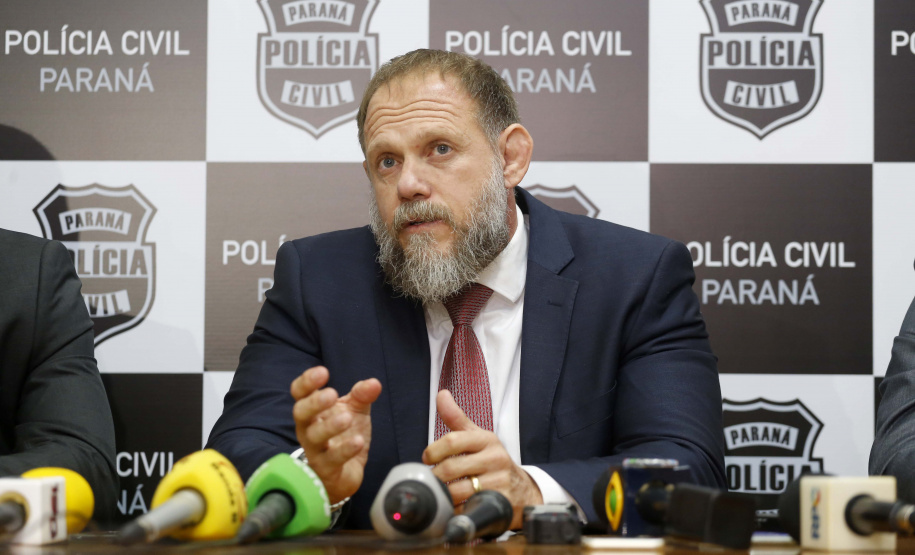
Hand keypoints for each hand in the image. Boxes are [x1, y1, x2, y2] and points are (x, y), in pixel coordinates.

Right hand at [290, 366, 381, 504]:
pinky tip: (357, 441)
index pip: (300, 393)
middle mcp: (308, 429)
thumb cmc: (343, 437)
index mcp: (313, 410)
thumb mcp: (355, 411)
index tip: (323, 372)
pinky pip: (331, 460)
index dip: (307, 382)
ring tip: (347, 418)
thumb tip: (374, 383)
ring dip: (329, 426)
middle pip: (300, 413)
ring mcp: (315, 450)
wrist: (345, 473)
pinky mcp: (326, 469)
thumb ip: (362, 395)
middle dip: (314, 403)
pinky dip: (344, 450)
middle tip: (332, 394)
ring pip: (314, 437)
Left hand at [422, 390, 542, 528]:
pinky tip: (455, 507)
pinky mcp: (500, 503)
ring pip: (457, 490)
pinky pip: (467, 508)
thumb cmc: (493, 461)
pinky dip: (455, 510)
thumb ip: (456, 418)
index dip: (433, 450)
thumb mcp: (478, 437)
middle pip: (451, 467)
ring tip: (441, 493)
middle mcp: (495, 458)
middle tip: (432, 480)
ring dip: (443, 494)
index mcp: (486, 439)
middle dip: (435, 476)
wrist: (523, 489)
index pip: (453, 440)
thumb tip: (442, 394)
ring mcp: (499, 481)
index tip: (427, 459)